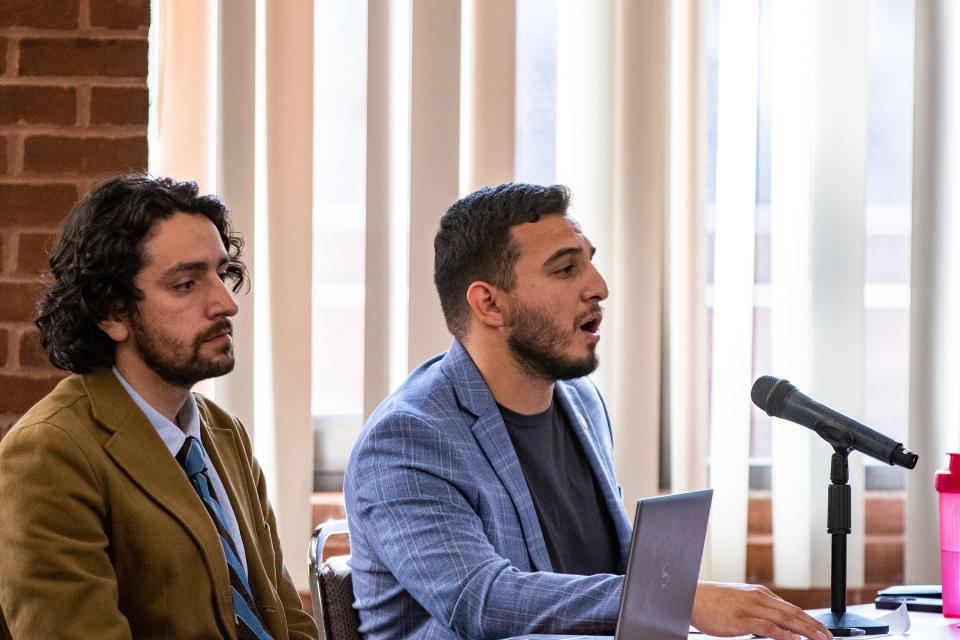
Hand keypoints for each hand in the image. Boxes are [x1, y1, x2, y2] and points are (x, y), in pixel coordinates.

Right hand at [691, 581, 832, 639]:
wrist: (690, 597)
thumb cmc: (712, 602)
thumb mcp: (739, 602)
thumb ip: (757, 610)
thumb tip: (773, 625)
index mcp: (760, 593)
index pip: (791, 607)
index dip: (809, 619)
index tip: (821, 630)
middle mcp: (759, 597)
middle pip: (793, 612)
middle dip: (814, 625)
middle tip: (829, 637)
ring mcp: (751, 607)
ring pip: (786, 619)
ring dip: (806, 630)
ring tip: (820, 639)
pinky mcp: (742, 618)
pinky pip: (768, 627)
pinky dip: (784, 634)